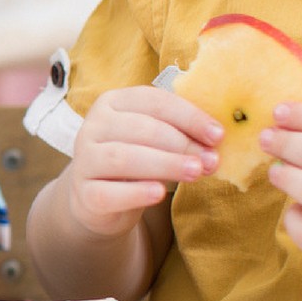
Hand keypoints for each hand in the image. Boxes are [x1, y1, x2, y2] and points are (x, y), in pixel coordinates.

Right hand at [62, 84, 221, 236]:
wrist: (100, 199)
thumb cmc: (137, 160)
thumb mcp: (155, 139)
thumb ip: (180, 133)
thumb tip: (217, 139)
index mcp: (112, 102)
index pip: (153, 101)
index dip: (189, 116)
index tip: (218, 135)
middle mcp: (93, 126)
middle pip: (139, 129)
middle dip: (181, 143)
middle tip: (211, 160)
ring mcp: (84, 160)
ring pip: (122, 158)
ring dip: (165, 164)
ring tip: (195, 173)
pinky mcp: (83, 193)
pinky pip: (108, 192)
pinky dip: (135, 192)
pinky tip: (159, 193)